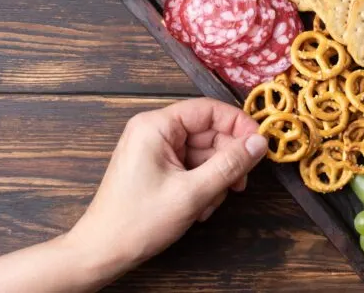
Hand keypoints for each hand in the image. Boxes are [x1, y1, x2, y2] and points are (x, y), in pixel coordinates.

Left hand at [65, 98, 266, 274]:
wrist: (102, 253)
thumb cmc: (139, 221)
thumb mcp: (192, 193)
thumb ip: (230, 164)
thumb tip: (261, 142)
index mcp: (156, 126)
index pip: (209, 110)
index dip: (238, 125)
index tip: (259, 146)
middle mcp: (155, 131)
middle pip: (209, 132)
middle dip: (227, 159)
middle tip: (239, 184)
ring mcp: (156, 149)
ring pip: (205, 152)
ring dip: (216, 177)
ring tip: (211, 203)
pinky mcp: (159, 166)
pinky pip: (194, 165)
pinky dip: (204, 184)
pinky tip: (201, 206)